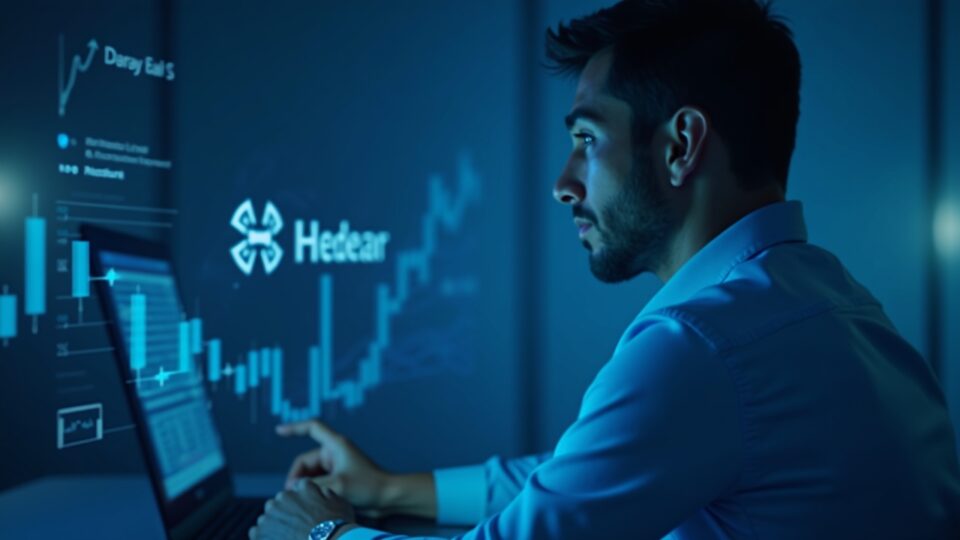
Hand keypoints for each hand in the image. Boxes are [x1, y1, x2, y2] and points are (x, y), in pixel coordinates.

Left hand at [249, 478, 354, 539]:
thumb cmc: (336, 528)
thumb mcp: (341, 504)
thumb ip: (327, 494)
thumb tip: (321, 492)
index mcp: (302, 489)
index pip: (298, 489)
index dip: (303, 501)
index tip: (307, 513)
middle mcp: (283, 498)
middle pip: (280, 503)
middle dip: (286, 513)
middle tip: (297, 528)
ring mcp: (270, 517)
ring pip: (268, 518)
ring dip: (274, 526)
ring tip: (288, 538)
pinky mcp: (260, 534)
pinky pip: (257, 532)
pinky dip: (265, 538)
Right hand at [276, 419, 390, 517]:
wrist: (388, 497)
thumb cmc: (368, 486)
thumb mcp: (337, 486)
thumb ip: (313, 485)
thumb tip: (294, 487)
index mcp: (336, 445)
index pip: (312, 428)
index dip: (294, 427)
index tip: (278, 430)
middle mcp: (334, 452)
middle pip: (305, 462)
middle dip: (297, 477)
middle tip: (293, 496)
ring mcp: (336, 466)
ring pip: (310, 474)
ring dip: (305, 485)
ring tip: (303, 501)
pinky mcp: (338, 478)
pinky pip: (318, 481)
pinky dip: (312, 489)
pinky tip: (311, 502)